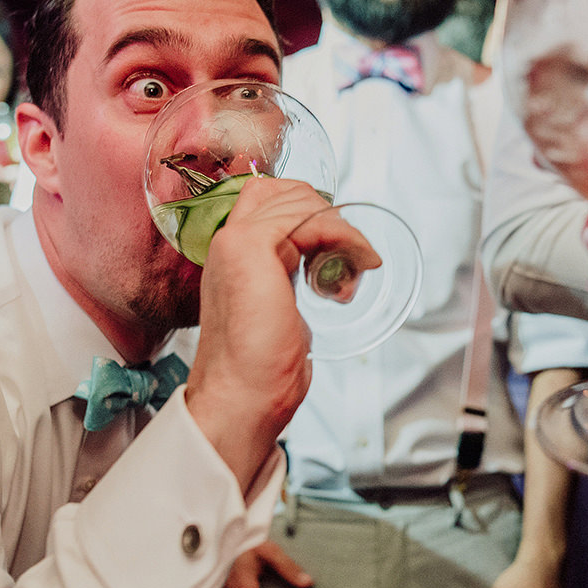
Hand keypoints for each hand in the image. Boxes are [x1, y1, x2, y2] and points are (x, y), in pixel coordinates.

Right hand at [186, 176, 379, 489]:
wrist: (243, 396)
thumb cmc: (263, 371)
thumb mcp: (283, 312)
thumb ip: (292, 283)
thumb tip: (329, 271)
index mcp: (234, 255)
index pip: (272, 199)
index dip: (313, 213)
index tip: (340, 253)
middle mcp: (230, 241)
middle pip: (289, 190)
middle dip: (331, 218)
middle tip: (353, 262)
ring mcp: (236, 240)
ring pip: (304, 201)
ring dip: (343, 234)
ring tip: (350, 280)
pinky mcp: (251, 246)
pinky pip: (311, 219)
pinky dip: (344, 238)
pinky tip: (357, 267)